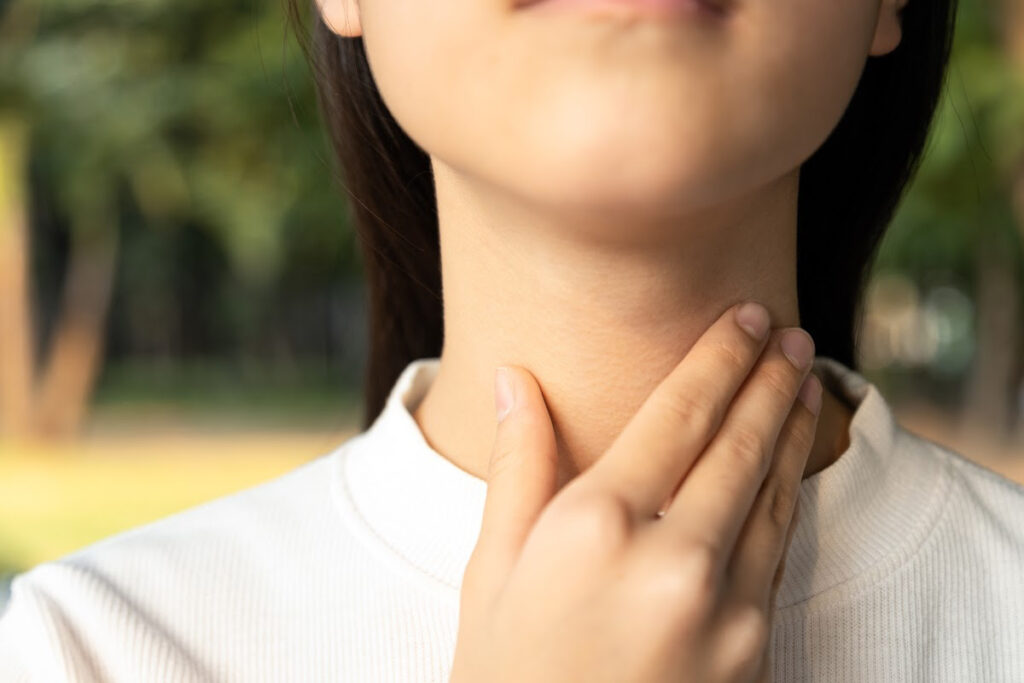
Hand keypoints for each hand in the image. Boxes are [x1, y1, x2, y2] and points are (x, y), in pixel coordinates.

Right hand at [448, 301, 820, 682]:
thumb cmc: (505, 675)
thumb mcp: (490, 572)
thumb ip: (517, 467)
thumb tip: (513, 380)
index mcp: (592, 527)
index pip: (676, 415)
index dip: (718, 357)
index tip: (747, 319)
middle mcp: (668, 556)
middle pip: (739, 442)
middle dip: (771, 379)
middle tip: (793, 334)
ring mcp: (722, 607)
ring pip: (774, 492)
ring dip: (794, 430)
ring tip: (807, 384)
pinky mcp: (753, 649)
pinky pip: (779, 551)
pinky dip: (792, 496)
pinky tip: (793, 467)